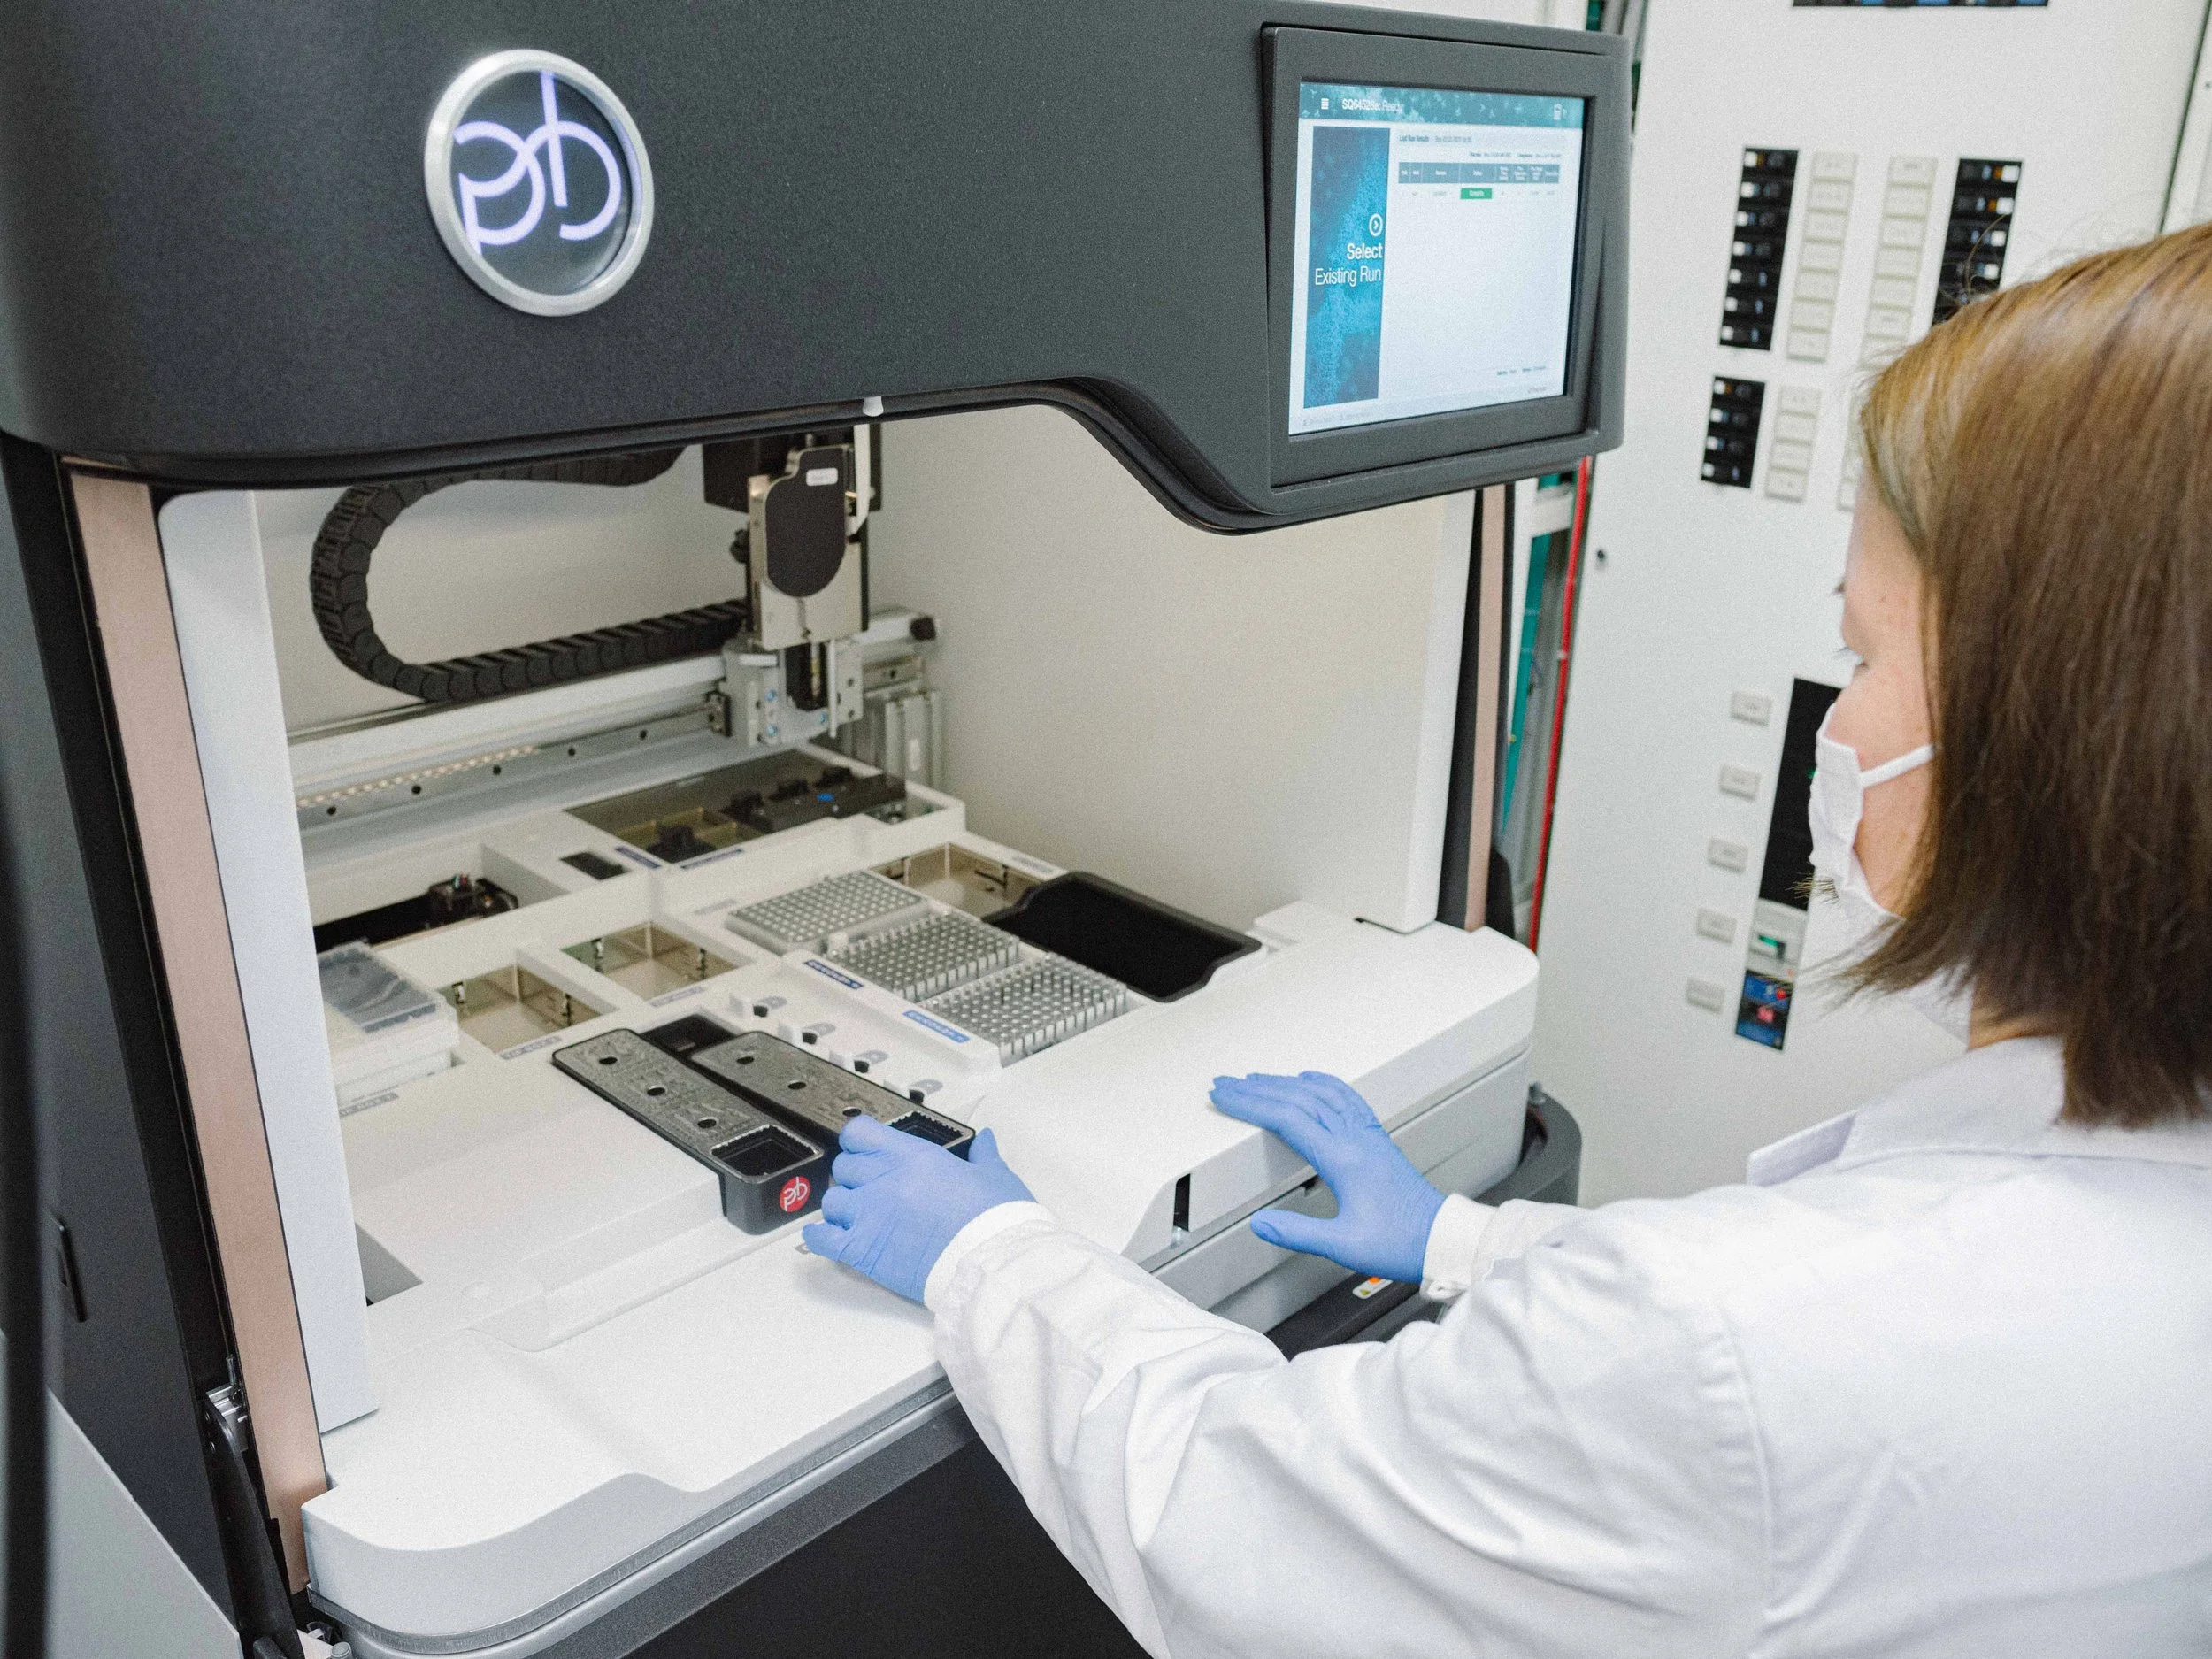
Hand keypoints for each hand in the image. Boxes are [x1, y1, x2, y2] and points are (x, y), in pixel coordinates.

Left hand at [802, 1117, 1033, 1303]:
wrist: (989, 1263)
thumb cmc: (993, 1221)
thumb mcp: (994, 1176)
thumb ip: (983, 1155)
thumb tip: (985, 1139)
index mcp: (911, 1156)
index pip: (860, 1133)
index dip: (860, 1141)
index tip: (867, 1150)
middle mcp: (883, 1180)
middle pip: (844, 1167)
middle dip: (854, 1177)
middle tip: (870, 1189)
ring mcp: (869, 1215)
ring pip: (831, 1201)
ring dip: (841, 1208)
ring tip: (858, 1218)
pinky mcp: (863, 1250)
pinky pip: (822, 1239)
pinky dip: (819, 1238)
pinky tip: (825, 1238)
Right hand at [1209, 1072, 1444, 1284]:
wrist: (1441, 1237)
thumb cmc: (1401, 1241)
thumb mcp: (1344, 1245)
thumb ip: (1298, 1232)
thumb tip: (1261, 1223)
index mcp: (1344, 1158)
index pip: (1287, 1118)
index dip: (1250, 1105)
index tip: (1225, 1097)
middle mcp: (1355, 1138)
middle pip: (1298, 1098)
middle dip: (1257, 1088)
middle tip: (1227, 1083)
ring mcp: (1367, 1135)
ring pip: (1320, 1093)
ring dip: (1285, 1083)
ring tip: (1257, 1079)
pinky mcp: (1375, 1139)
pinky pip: (1345, 1097)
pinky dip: (1322, 1083)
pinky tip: (1311, 1080)